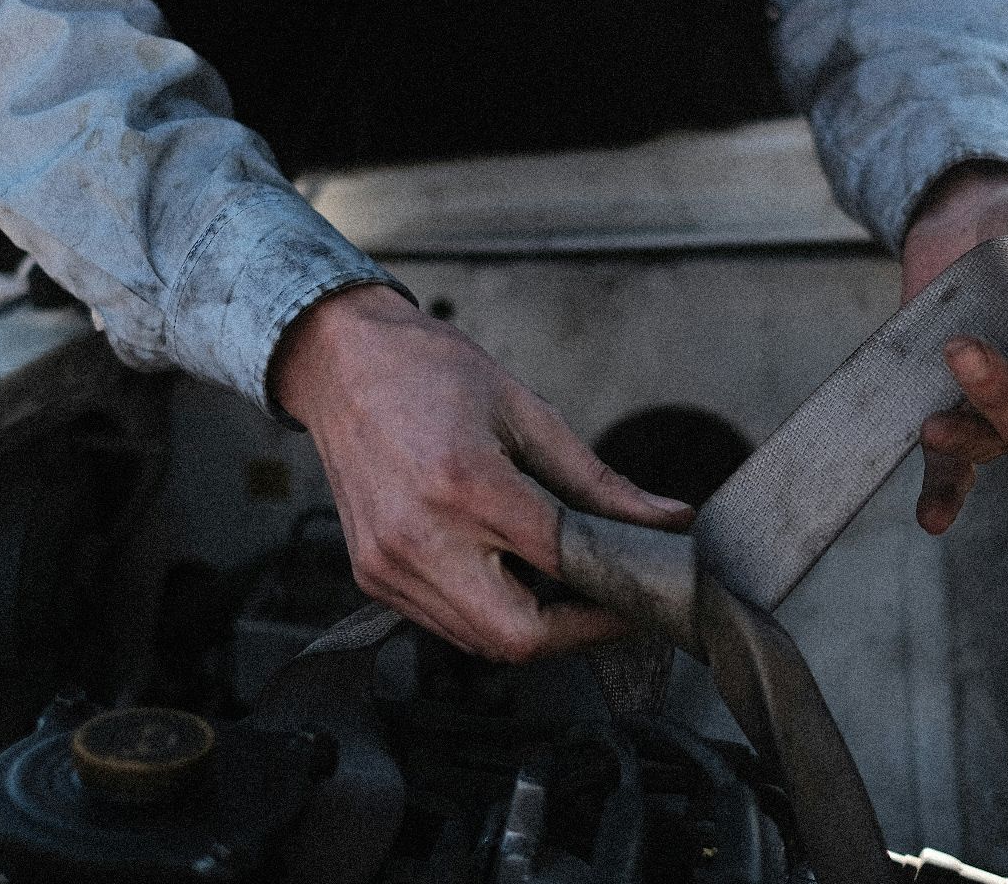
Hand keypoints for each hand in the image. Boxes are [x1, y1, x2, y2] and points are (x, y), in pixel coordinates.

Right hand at [272, 284, 693, 662]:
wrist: (340, 363)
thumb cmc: (429, 373)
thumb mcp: (528, 413)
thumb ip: (599, 483)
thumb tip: (666, 519)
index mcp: (466, 484)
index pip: (561, 566)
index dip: (616, 588)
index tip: (644, 586)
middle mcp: (420, 536)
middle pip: (518, 638)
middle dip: (578, 632)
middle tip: (611, 604)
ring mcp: (389, 565)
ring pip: (480, 644)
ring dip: (535, 629)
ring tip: (567, 589)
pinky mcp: (371, 578)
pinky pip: (446, 624)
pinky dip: (489, 615)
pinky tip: (512, 578)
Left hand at [900, 164, 1007, 533]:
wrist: (973, 213)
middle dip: (1003, 399)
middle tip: (963, 349)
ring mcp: (1000, 400)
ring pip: (994, 443)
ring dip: (965, 439)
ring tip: (933, 424)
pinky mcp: (953, 402)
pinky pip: (955, 464)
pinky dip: (944, 491)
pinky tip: (932, 517)